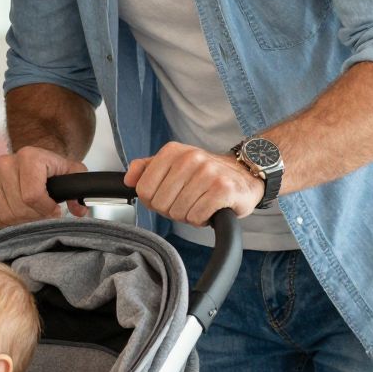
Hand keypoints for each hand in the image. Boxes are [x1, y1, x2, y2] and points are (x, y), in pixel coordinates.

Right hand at [0, 146, 87, 226]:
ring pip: (4, 215)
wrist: (24, 163)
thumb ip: (78, 187)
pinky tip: (14, 216)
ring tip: (30, 216)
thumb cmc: (48, 170)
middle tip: (42, 216)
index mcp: (29, 156)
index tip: (54, 211)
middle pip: (18, 208)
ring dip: (19, 222)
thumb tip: (78, 210)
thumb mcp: (69, 172)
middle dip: (34, 218)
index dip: (45, 210)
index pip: (32, 196)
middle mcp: (6, 162)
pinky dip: (3, 223)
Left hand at [125, 143, 260, 224]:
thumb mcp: (174, 165)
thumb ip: (147, 169)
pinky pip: (197, 217)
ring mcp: (208, 172)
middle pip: (160, 204)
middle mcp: (190, 158)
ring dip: (189, 215)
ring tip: (201, 203)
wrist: (244, 175)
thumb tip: (129, 179)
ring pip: (178, 212)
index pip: (144, 190)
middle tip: (189, 201)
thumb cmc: (206, 174)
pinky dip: (202, 219)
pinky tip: (211, 209)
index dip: (155, 201)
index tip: (170, 196)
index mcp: (172, 152)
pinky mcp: (223, 189)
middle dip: (173, 209)